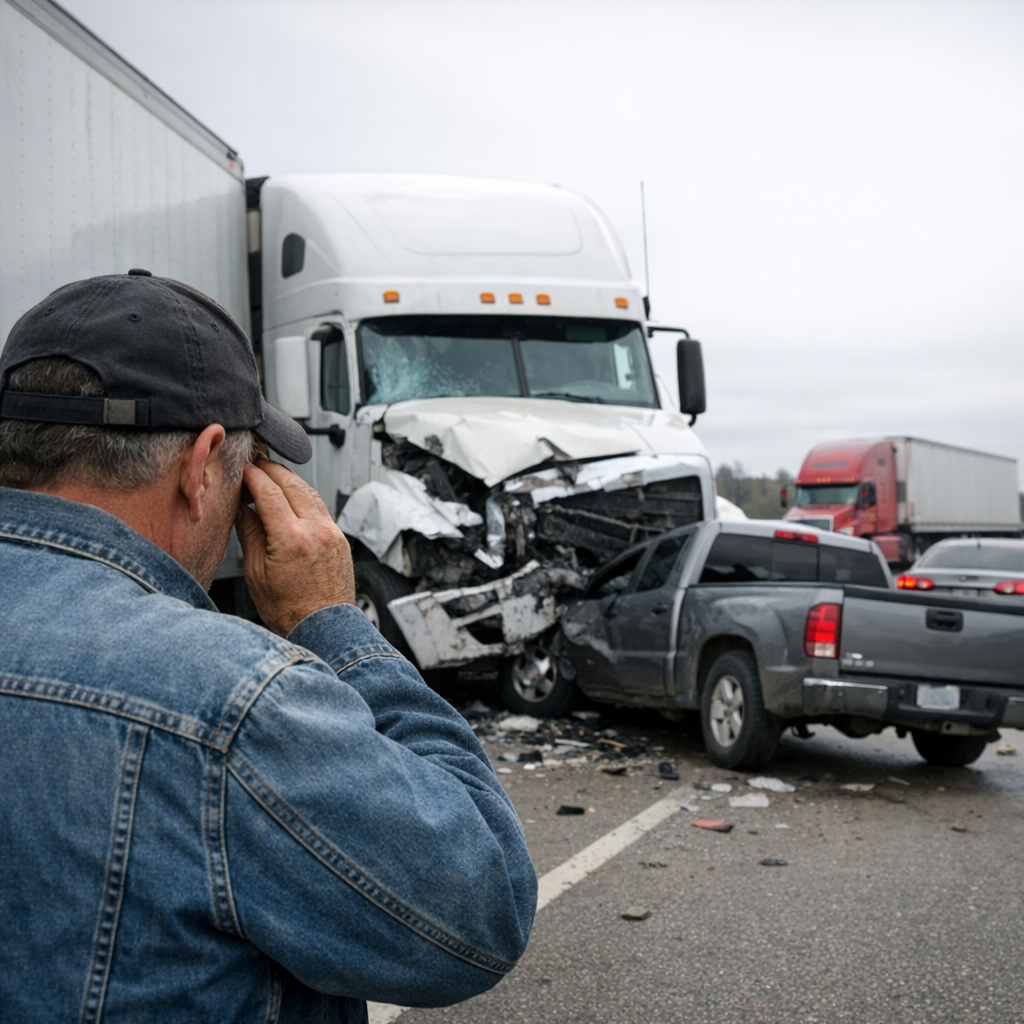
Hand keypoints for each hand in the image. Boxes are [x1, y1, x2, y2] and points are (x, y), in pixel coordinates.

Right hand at [235, 457, 355, 635]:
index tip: (241, 468)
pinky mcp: (340, 538)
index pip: (268, 491)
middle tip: (254, 463)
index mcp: (292, 539)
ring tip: (269, 477)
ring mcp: (332, 533)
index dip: (252, 475)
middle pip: (291, 483)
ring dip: (288, 479)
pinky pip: (320, 506)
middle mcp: (317, 531)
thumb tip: (241, 508)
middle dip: (270, 469)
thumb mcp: (256, 572)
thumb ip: (250, 533)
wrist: (324, 627)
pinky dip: (303, 496)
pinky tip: (291, 499)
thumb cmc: (289, 610)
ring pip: (309, 491)